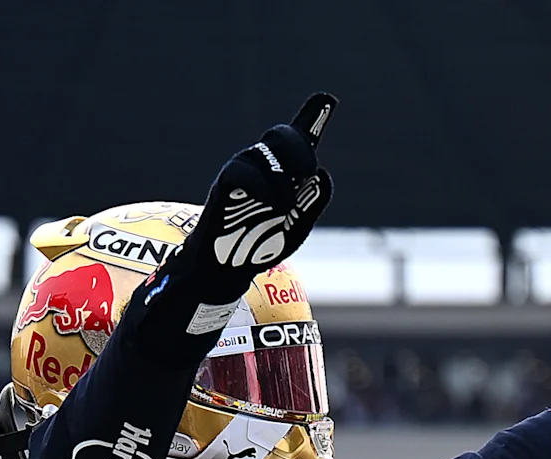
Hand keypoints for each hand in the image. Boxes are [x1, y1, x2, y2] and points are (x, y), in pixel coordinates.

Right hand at [180, 93, 336, 297]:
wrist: (227, 268)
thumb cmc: (262, 243)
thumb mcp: (298, 226)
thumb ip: (313, 202)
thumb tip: (321, 174)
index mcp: (284, 172)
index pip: (298, 139)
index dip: (312, 117)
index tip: (327, 99)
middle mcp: (263, 165)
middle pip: (282, 135)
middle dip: (299, 147)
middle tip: (308, 172)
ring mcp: (242, 172)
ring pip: (265, 152)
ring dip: (282, 175)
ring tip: (286, 206)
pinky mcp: (224, 185)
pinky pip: (241, 171)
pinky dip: (261, 183)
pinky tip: (273, 201)